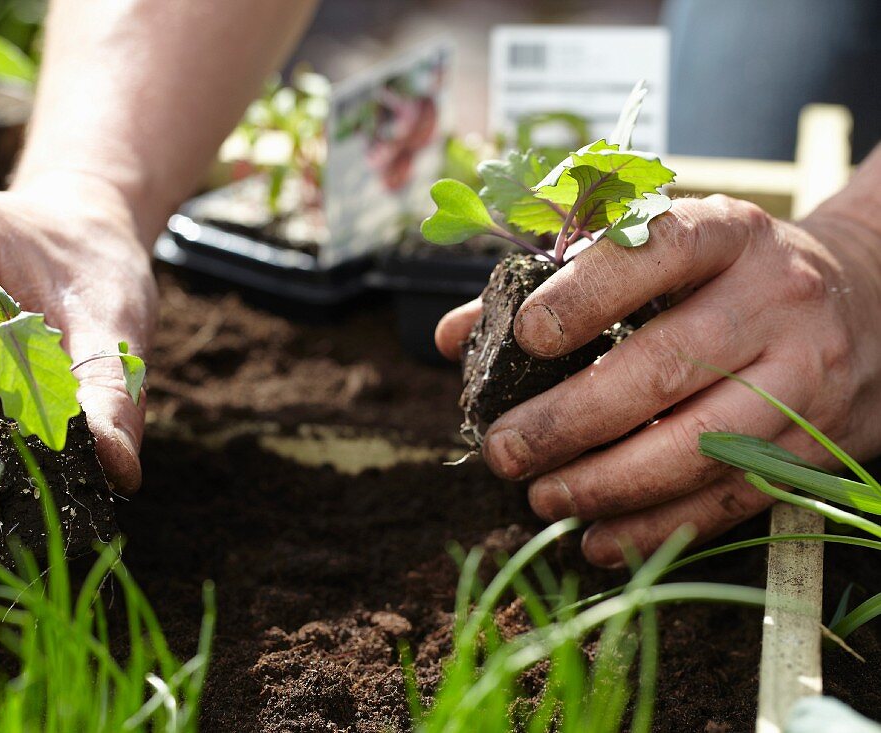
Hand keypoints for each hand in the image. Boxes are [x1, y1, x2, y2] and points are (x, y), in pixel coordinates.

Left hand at [436, 194, 880, 566]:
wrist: (869, 303)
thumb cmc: (724, 277)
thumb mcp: (659, 252)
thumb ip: (551, 287)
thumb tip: (454, 337)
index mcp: (726, 234)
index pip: (654, 253)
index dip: (585, 296)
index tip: (525, 336)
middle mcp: (773, 300)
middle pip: (665, 369)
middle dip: (570, 420)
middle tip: (504, 449)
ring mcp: (803, 377)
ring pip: (699, 446)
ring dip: (607, 485)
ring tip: (540, 498)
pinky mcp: (814, 444)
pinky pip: (732, 500)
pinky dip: (658, 528)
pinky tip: (599, 540)